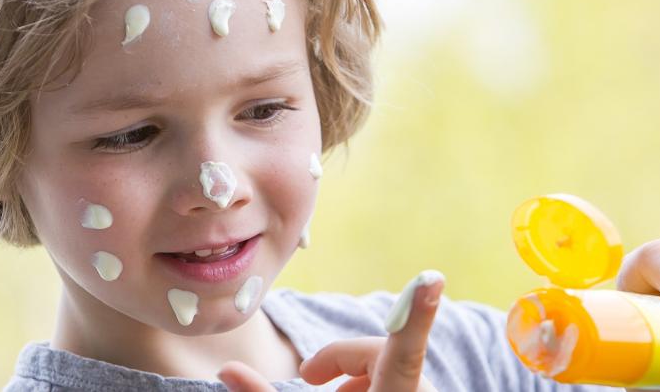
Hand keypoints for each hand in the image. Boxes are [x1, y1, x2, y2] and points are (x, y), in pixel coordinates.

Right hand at [218, 277, 443, 391]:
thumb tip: (227, 369)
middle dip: (342, 364)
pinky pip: (404, 383)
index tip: (433, 279)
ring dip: (359, 381)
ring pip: (392, 372)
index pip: (402, 353)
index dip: (415, 315)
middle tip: (310, 380)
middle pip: (380, 356)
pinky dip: (375, 390)